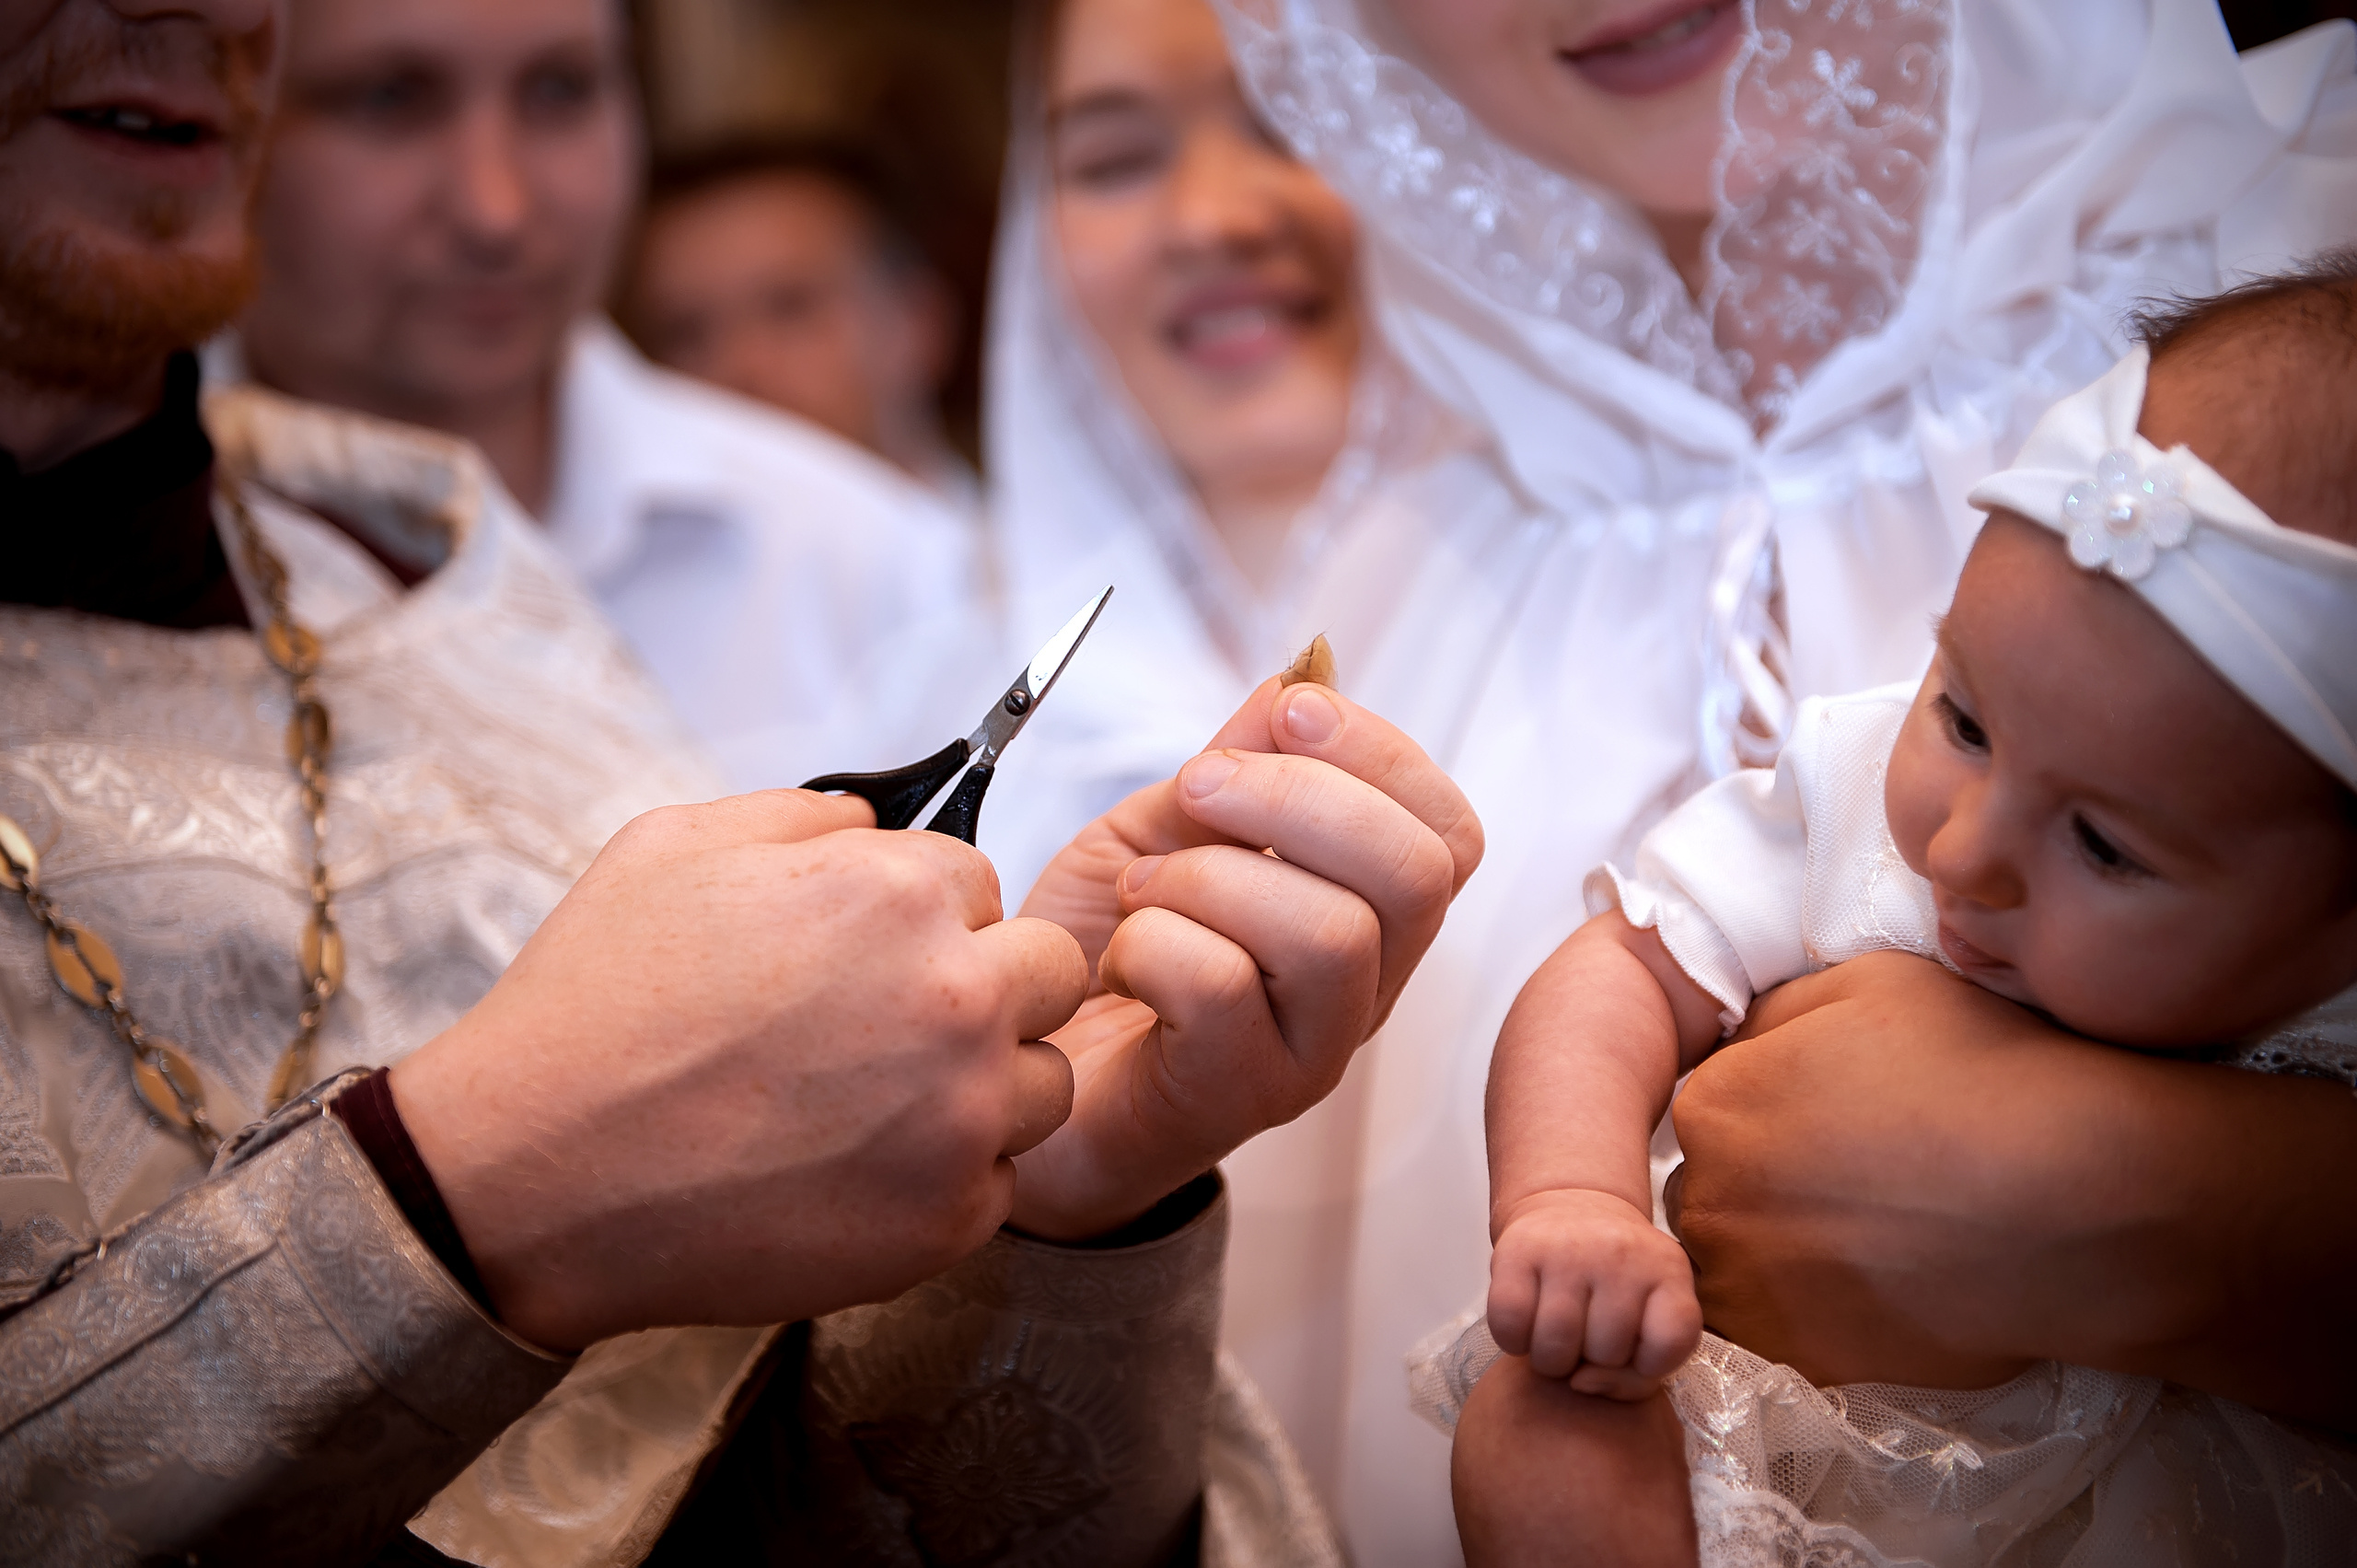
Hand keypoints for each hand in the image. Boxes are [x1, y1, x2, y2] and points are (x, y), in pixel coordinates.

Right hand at [394, 790, 1086, 1350]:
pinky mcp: (948, 1221)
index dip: (923, 916)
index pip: (982, 881)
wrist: (533, 1177)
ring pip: (1044, 1082)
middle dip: (986, 986)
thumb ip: (807, 817)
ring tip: (869, 1104)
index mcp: (898, 894)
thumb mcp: (674, 845)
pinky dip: (941, 1180)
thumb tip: (881, 818)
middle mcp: (955, 997)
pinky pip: (998, 1182)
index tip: (864, 957)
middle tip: (888, 1027)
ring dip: (983, 1086)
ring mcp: (961, 1118)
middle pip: (1049, 972)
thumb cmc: (595, 1005)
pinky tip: (849, 1172)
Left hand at [1009, 677, 1481, 1237]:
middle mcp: (1362, 991)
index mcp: (1366, 917)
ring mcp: (1309, 1054)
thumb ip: (1236, 761)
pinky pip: (1224, 992)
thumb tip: (1298, 677)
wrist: (1016, 1066)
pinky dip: (1153, 943)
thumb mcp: (1163, 829)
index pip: (1447, 836)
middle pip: (1413, 878)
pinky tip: (1118, 957)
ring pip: (1330, 937)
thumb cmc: (1099, 953)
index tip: (1289, 710)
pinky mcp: (1234, 1098)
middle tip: (1197, 787)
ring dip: (1211, 878)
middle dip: (1298, 798)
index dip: (1383, 754)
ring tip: (1139, 890)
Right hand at [1487, 1188, 1701, 1397]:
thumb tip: (1580, 1383)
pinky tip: (1527, 1325)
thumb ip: (1635, 1376)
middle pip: (1606, 1354)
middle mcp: (1621, 1253)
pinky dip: (1513, 1342)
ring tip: (1559, 1335)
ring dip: (1552, 1360)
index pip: (1670, 1343)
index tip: (1636, 1345)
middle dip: (1593, 1360)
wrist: (1571, 1207)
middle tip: (1588, 1334)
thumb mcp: (1650, 1318)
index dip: (1650, 1364)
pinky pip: (1509, 1327)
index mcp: (1668, 1269)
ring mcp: (1567, 1249)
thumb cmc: (1616, 1283)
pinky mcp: (1516, 1250)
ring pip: (1554, 1350)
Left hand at [1668, 951, 2356, 1427]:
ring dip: (1782, 1252)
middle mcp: (1707, 1200)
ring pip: (1736, 1265)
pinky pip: (1782, 1329)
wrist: (2081, 1200)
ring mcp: (1748, 1290)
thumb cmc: (1982, 1072)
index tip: (1839, 1120)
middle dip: (1766, 1184)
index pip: (1712, 1109)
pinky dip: (1818, 1311)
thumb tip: (1738, 1042)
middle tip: (1861, 1182)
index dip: (1776, 1111)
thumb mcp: (1868, 984)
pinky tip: (1886, 1282)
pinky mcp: (1801, 1357)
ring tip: (1878, 1236)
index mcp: (1714, 1104)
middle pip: (1713, 1189)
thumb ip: (1774, 1011)